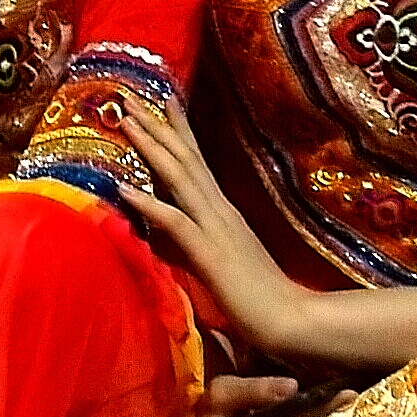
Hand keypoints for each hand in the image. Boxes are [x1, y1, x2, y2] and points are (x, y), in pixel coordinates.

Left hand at [116, 99, 317, 353]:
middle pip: (185, 158)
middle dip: (156, 126)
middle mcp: (219, 211)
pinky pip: (174, 222)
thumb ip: (204, 246)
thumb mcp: (226, 263)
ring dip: (150, 147)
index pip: (198, 162)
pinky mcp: (210, 254)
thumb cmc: (262, 298)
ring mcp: (216, 229)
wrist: (293, 320)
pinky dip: (148, 203)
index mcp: (223, 213)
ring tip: (126, 120)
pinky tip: (123, 187)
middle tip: (129, 96)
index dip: (179, 131)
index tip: (164, 100)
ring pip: (178, 178)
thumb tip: (181, 238)